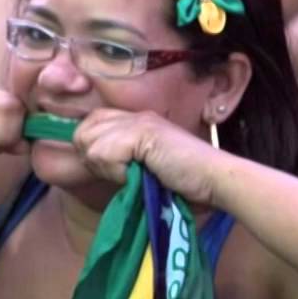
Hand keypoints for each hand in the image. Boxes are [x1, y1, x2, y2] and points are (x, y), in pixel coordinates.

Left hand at [73, 109, 222, 205]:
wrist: (214, 180)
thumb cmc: (186, 183)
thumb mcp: (144, 169)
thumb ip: (121, 161)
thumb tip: (90, 162)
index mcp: (135, 121)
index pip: (90, 124)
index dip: (92, 150)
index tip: (112, 172)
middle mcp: (134, 116)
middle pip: (83, 132)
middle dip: (94, 160)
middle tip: (122, 175)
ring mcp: (138, 122)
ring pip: (89, 144)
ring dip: (107, 168)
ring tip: (132, 176)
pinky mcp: (142, 132)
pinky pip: (104, 154)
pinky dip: (116, 172)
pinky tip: (138, 176)